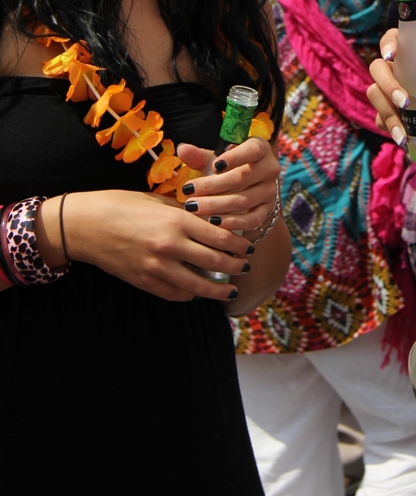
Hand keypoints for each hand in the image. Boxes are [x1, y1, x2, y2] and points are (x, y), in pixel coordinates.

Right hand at [60, 189, 254, 302]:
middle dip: (235, 266)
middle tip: (245, 266)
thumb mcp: (158, 200)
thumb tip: (209, 221)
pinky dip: (190, 295)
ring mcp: (157, 267)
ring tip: (230, 288)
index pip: (220, 236)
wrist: (87, 225)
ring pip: (199, 286)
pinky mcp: (145, 282)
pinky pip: (176, 294)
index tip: (248, 246)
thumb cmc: (122, 205)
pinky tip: (198, 292)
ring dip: (218, 288)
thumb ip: (184, 213)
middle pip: (215, 261)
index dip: (239, 244)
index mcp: (177, 220)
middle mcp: (171, 246)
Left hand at [176, 137, 279, 231]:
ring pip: (245, 200)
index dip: (234, 158)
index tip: (213, 167)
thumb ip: (199, 156)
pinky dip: (233, 222)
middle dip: (213, 186)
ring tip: (194, 207)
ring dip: (217, 205)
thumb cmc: (227, 169)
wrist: (244, 189)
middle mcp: (269, 168)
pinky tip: (213, 221)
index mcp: (259, 148)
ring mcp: (270, 190)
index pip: (252, 150)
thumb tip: (182, 149)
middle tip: (188, 192)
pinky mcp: (267, 210)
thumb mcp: (214, 160)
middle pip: (243, 177)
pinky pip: (253, 219)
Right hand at [367, 28, 415, 146]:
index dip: (388, 42)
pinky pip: (380, 119)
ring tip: (404, 132)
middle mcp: (400, 73)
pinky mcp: (390, 116)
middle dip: (387, 84)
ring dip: (387, 112)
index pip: (395, 39)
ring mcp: (391, 95)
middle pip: (377, 68)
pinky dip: (390, 128)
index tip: (392, 54)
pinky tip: (404, 139)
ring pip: (375, 94)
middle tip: (406, 102)